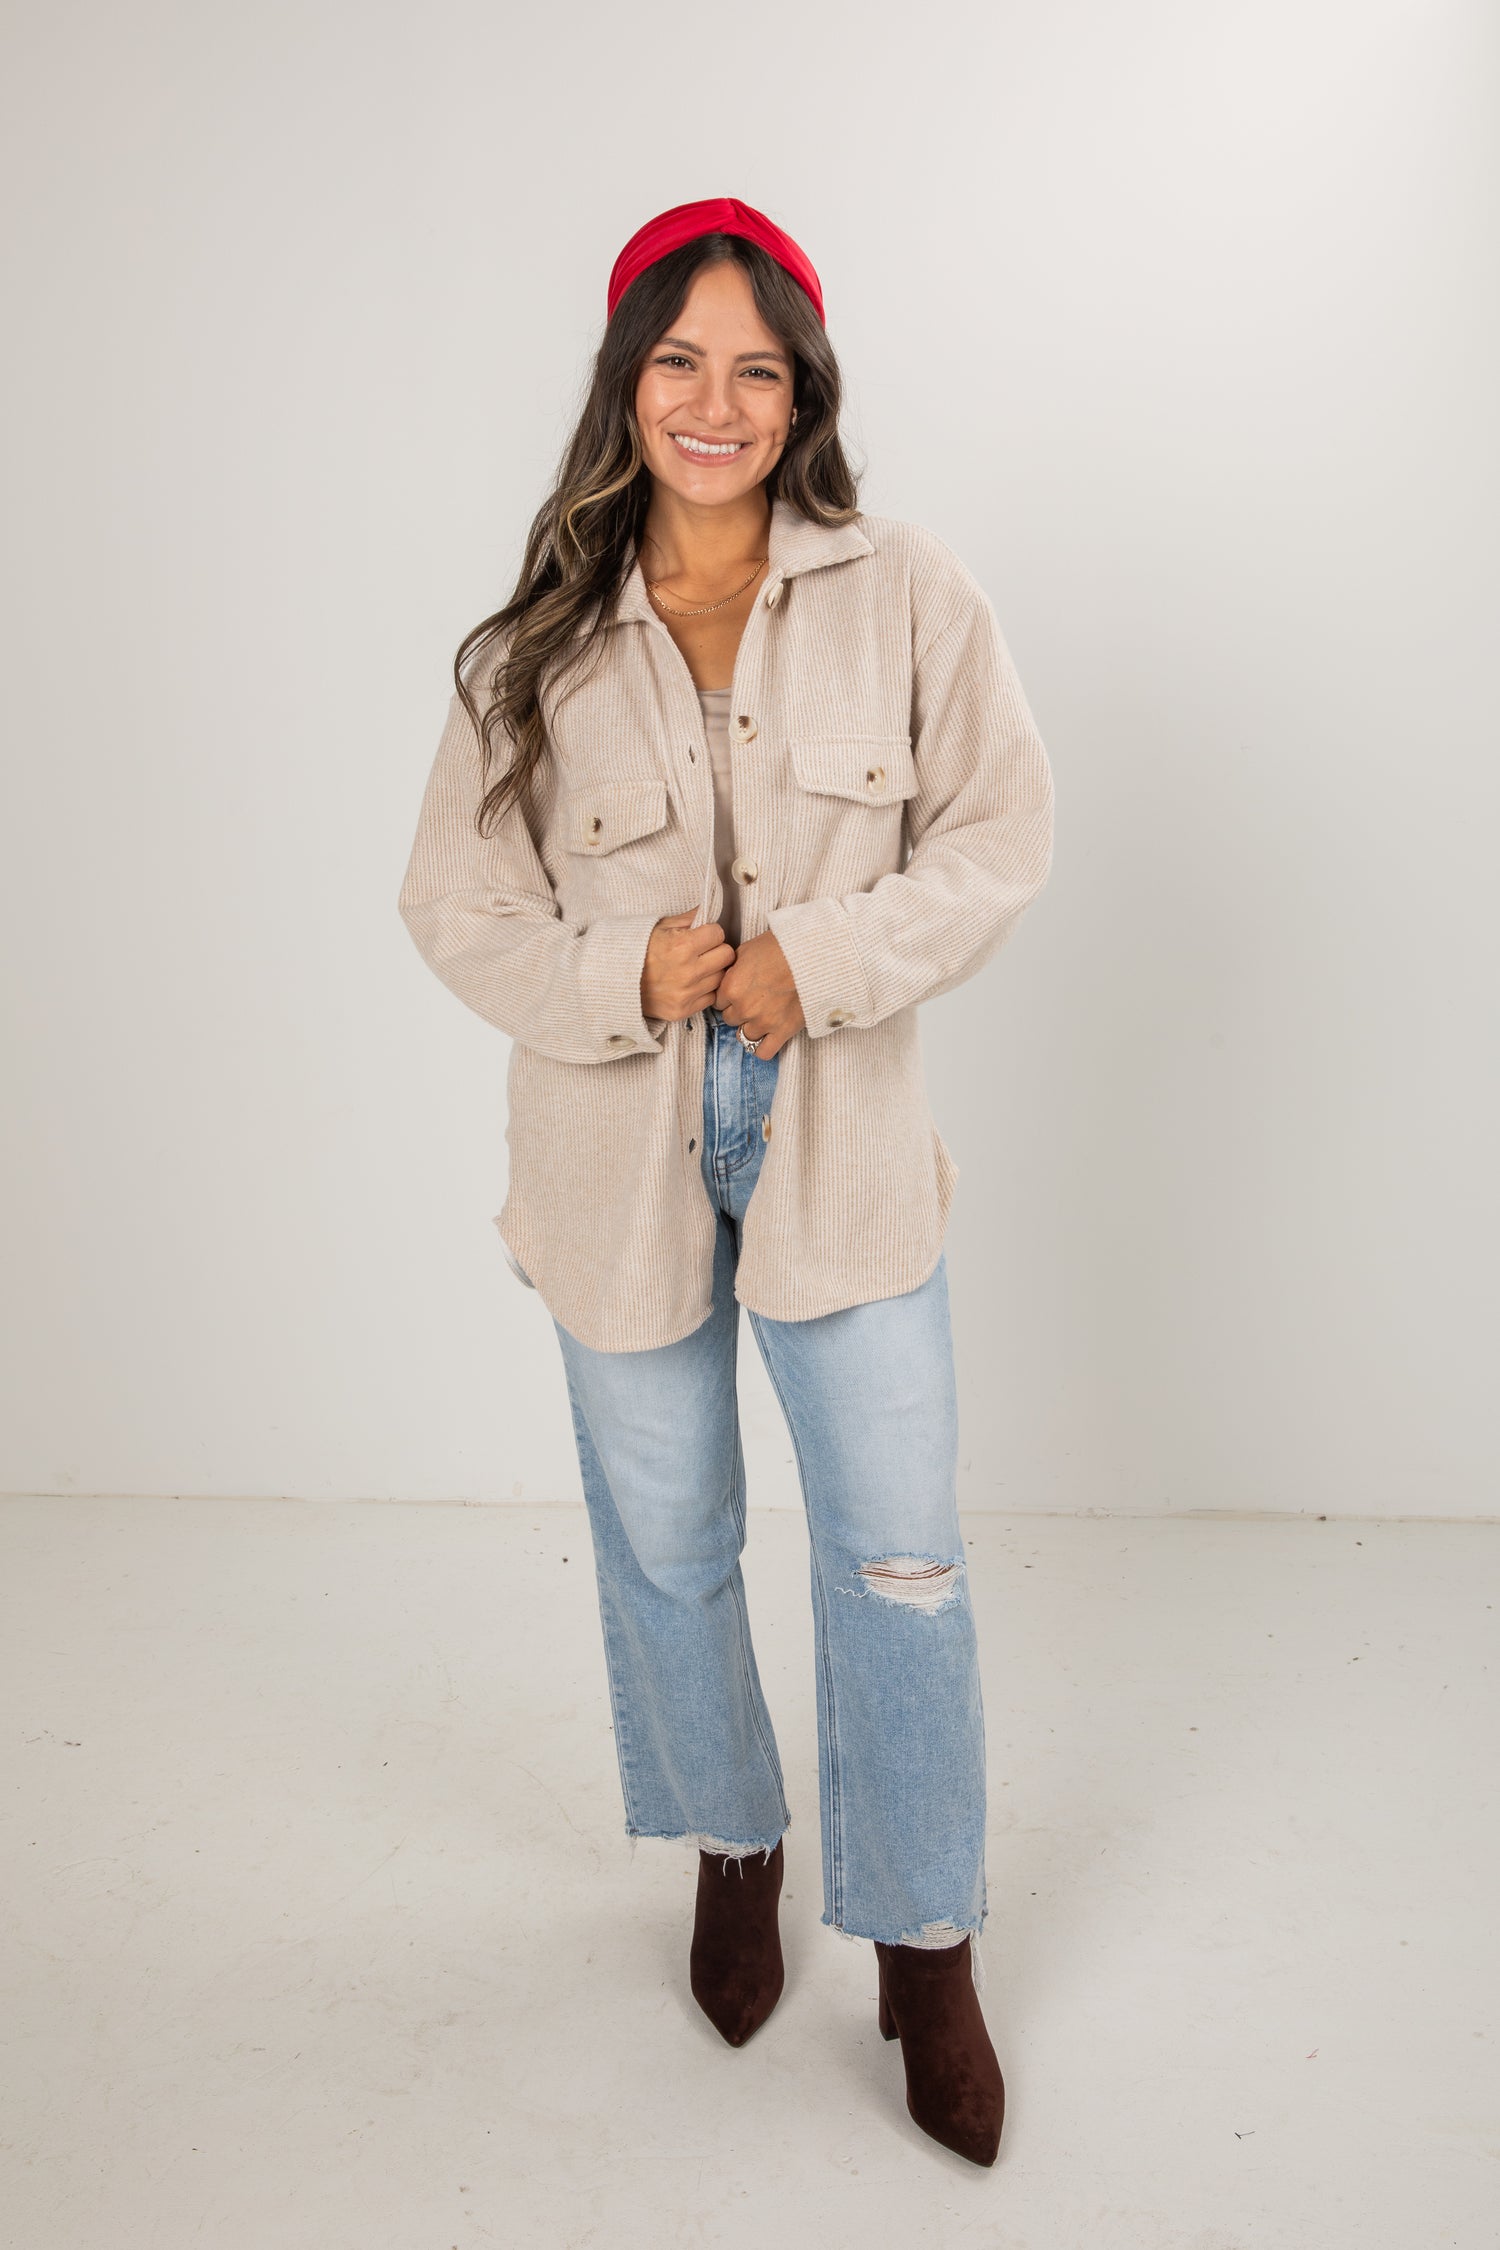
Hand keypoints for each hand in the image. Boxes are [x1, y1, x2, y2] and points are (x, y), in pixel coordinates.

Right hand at [641, 911, 735, 1020]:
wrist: (614, 981)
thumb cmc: (638, 950)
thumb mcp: (660, 927)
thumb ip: (688, 919)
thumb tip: (708, 910)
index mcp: (682, 946)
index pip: (719, 933)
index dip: (711, 932)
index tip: (702, 935)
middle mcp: (688, 971)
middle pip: (726, 956)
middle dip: (717, 950)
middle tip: (703, 951)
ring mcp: (687, 993)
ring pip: (721, 978)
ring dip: (712, 971)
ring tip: (695, 968)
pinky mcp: (684, 1010)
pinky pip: (710, 997)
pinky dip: (704, 990)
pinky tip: (690, 984)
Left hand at [711, 930, 805, 1059]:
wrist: (812, 954)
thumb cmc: (781, 946)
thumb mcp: (747, 950)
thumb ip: (733, 970)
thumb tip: (728, 978)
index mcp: (731, 986)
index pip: (719, 1001)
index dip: (730, 995)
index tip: (741, 991)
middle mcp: (744, 1007)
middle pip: (730, 1018)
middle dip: (739, 1009)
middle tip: (755, 999)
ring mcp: (763, 1021)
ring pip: (744, 1035)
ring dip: (751, 1027)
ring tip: (763, 1015)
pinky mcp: (783, 1030)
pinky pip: (764, 1052)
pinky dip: (763, 1046)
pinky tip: (767, 1036)